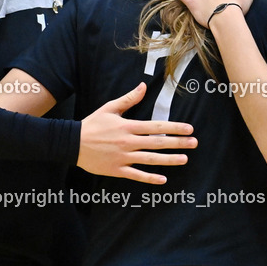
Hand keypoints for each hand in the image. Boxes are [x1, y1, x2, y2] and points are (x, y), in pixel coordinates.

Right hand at [78, 82, 196, 183]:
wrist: (72, 143)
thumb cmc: (92, 124)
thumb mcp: (110, 108)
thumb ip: (129, 99)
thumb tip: (144, 86)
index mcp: (128, 126)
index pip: (156, 127)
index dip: (174, 128)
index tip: (189, 129)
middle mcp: (128, 142)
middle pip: (157, 143)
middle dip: (177, 143)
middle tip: (194, 143)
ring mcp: (123, 157)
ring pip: (150, 160)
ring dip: (168, 160)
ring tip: (184, 159)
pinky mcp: (117, 170)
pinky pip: (136, 175)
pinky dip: (150, 178)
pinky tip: (163, 179)